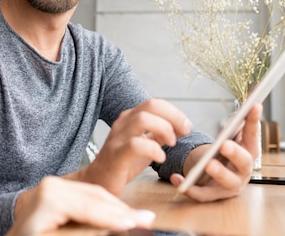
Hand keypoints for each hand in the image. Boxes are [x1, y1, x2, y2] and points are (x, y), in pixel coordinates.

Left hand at [8, 177, 154, 235]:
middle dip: (122, 211)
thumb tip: (120, 226)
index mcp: (49, 199)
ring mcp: (53, 185)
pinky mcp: (56, 189)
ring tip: (140, 218)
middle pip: (96, 197)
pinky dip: (104, 205)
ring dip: (117, 207)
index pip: (92, 208)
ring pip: (94, 194)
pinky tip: (121, 214)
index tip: (141, 222)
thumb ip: (89, 232)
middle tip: (148, 220)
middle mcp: (51, 186)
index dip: (118, 217)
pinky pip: (86, 195)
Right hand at [75, 99, 192, 195]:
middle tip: (184, 132)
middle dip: (173, 116)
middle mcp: (123, 123)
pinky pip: (135, 145)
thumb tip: (181, 127)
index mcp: (130, 118)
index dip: (175, 112)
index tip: (186, 127)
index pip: (155, 103)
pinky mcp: (115, 155)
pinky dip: (152, 149)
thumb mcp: (144, 144)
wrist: (98, 180)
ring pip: (142, 120)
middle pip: (150, 105)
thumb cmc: (122, 163)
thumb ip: (159, 134)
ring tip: (171, 144)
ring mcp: (118, 137)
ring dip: (163, 129)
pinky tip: (160, 158)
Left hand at [169, 103, 262, 201]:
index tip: (254, 105)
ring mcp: (229, 185)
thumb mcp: (232, 135)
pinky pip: (202, 194)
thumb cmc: (225, 152)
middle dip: (235, 153)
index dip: (254, 121)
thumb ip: (240, 119)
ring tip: (208, 164)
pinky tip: (176, 178)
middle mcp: (243, 170)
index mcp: (248, 151)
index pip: (253, 135)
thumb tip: (254, 94)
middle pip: (244, 162)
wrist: (214, 176)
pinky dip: (190, 188)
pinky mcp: (212, 195)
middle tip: (225, 144)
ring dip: (219, 172)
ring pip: (227, 182)